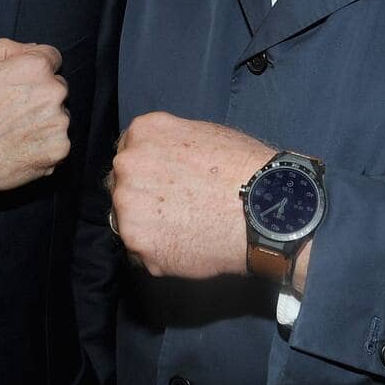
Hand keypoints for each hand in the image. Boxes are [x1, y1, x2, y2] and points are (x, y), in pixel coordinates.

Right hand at [0, 38, 68, 196]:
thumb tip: (30, 49)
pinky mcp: (59, 149)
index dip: (35, 69)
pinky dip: (44, 144)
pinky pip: (58, 142)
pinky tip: (21, 145)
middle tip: (13, 110)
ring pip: (59, 116)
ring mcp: (58, 123)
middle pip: (57, 88)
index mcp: (35, 68)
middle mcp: (52, 93)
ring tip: (14, 130)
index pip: (52, 58)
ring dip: (44, 120)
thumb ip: (8, 49)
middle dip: (40, 95)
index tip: (25, 82)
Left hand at [109, 112, 274, 279]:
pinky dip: (158, 252)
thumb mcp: (203, 133)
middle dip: (143, 198)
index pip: (129, 153)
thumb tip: (162, 160)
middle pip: (122, 186)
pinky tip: (186, 245)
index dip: (148, 171)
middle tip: (177, 209)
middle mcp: (127, 165)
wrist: (263, 209)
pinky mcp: (137, 243)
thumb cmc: (243, 169)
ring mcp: (128, 206)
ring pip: (127, 220)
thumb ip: (169, 145)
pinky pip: (140, 251)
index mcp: (143, 133)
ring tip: (185, 228)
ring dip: (148, 226)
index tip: (164, 184)